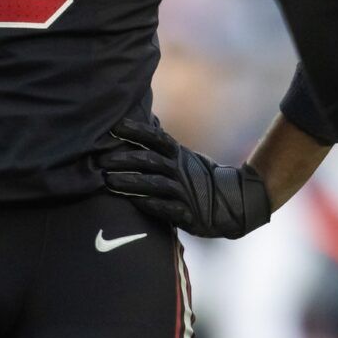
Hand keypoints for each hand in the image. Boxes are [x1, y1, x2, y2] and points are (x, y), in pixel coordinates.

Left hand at [95, 119, 270, 238]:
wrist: (235, 202)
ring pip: (154, 185)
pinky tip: (134, 203)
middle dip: (124, 160)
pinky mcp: (187, 214)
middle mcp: (180, 171)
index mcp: (178, 155)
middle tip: (101, 159)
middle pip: (149, 161)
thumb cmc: (202, 178)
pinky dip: (151, 205)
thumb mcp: (185, 157)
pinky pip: (167, 209)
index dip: (137, 131)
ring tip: (108, 181)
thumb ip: (163, 146)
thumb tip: (146, 122)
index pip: (156, 138)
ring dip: (130, 183)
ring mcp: (184, 192)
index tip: (115, 126)